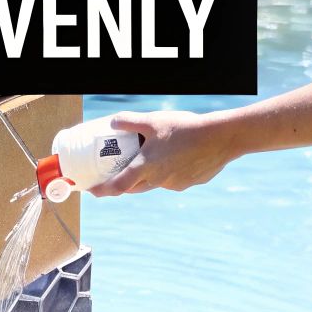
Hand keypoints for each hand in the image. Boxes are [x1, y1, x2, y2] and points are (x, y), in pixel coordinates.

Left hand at [85, 110, 236, 196]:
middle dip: (123, 185)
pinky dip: (169, 172)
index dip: (103, 190)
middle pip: (134, 188)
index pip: (118, 186)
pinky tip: (176, 157)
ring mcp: (174, 184)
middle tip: (114, 178)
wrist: (219, 138)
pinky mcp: (189, 182)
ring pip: (155, 183)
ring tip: (150, 160)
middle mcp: (158, 180)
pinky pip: (173, 180)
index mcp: (145, 167)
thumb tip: (112, 121)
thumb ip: (130, 121)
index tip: (92, 191)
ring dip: (148, 176)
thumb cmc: (184, 128)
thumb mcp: (153, 121)